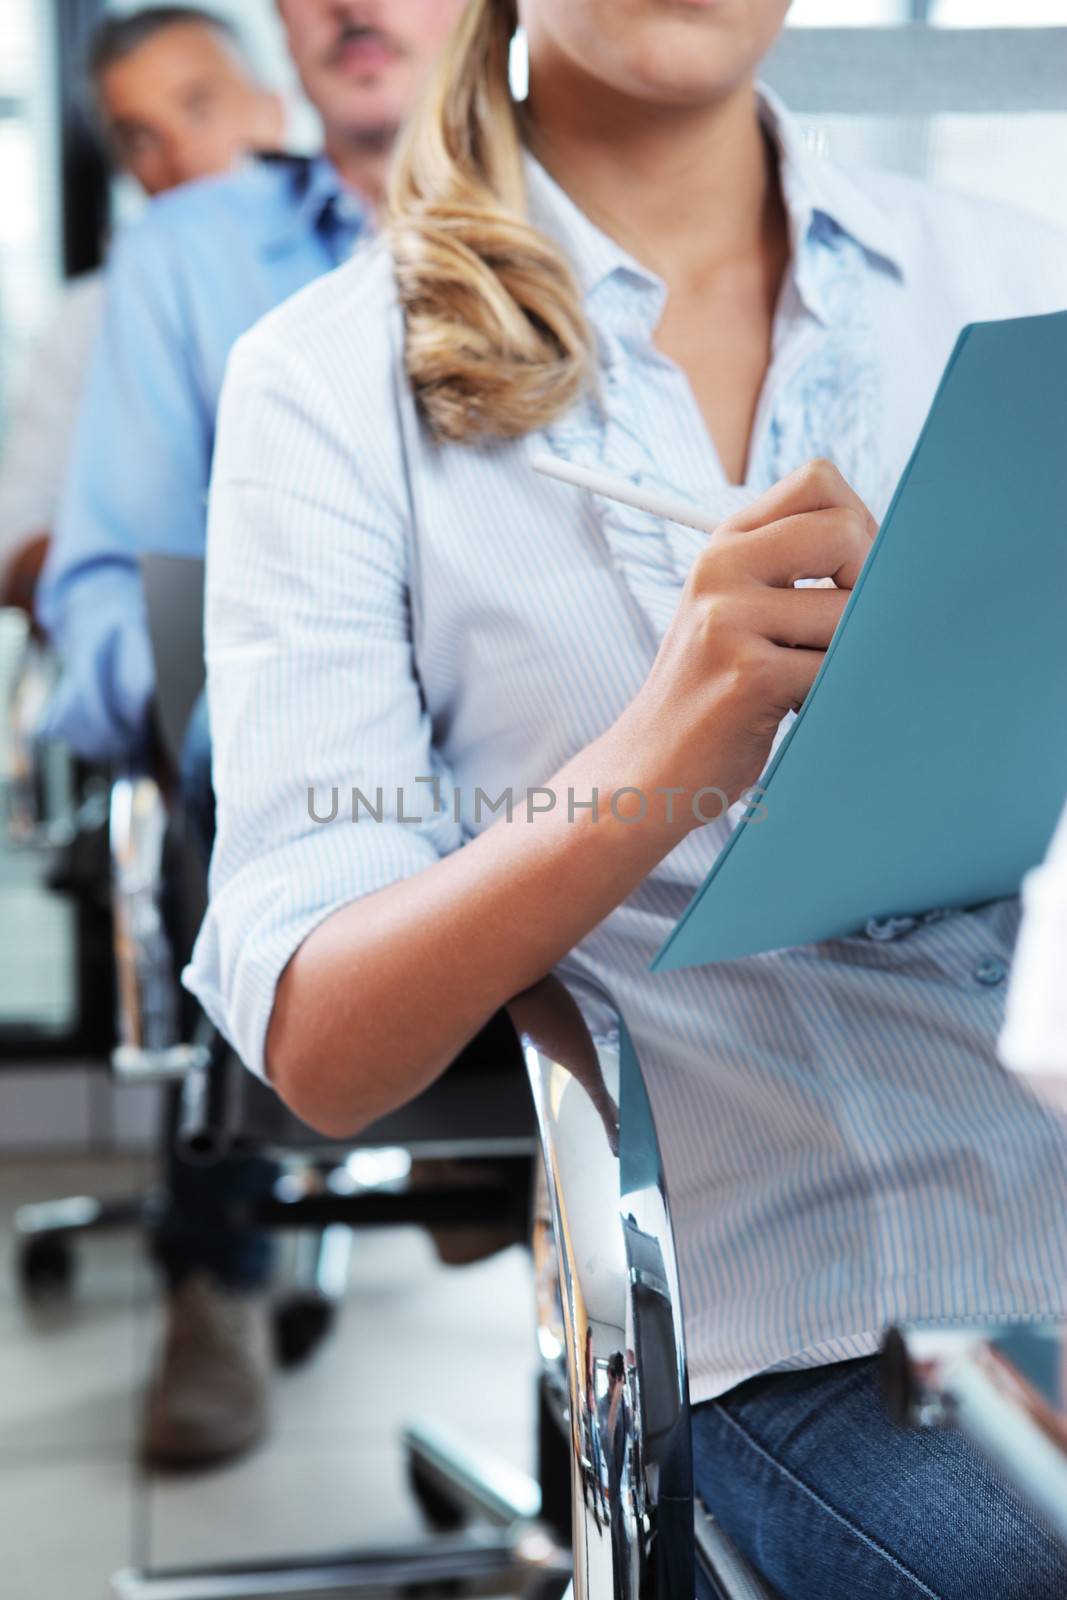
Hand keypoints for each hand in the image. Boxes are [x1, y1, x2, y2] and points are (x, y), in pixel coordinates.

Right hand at [611, 457, 877, 837]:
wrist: (646, 770)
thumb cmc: (711, 695)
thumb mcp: (736, 611)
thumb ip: (794, 570)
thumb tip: (903, 555)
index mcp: (724, 545)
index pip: (818, 480)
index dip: (856, 523)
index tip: (845, 578)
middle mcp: (720, 569)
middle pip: (846, 531)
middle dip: (866, 586)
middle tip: (836, 635)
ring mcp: (728, 619)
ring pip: (852, 611)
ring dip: (847, 654)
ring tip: (804, 680)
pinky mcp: (747, 675)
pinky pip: (836, 670)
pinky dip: (831, 696)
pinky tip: (793, 710)